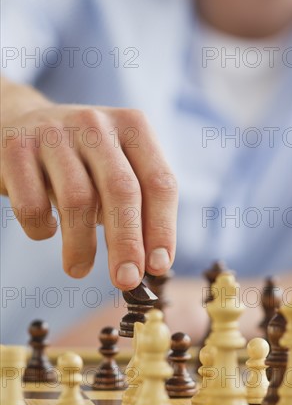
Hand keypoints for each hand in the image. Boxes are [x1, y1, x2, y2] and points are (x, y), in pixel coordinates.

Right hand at [1, 100, 177, 289]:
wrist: (21, 124)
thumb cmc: (81, 160)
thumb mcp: (116, 168)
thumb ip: (137, 206)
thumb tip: (151, 265)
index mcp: (133, 126)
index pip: (159, 182)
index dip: (162, 228)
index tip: (159, 266)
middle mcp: (96, 124)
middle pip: (121, 190)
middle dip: (127, 243)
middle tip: (126, 280)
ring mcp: (55, 133)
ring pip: (78, 200)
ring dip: (81, 246)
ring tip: (79, 268)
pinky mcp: (16, 149)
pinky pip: (33, 204)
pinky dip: (42, 229)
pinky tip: (48, 231)